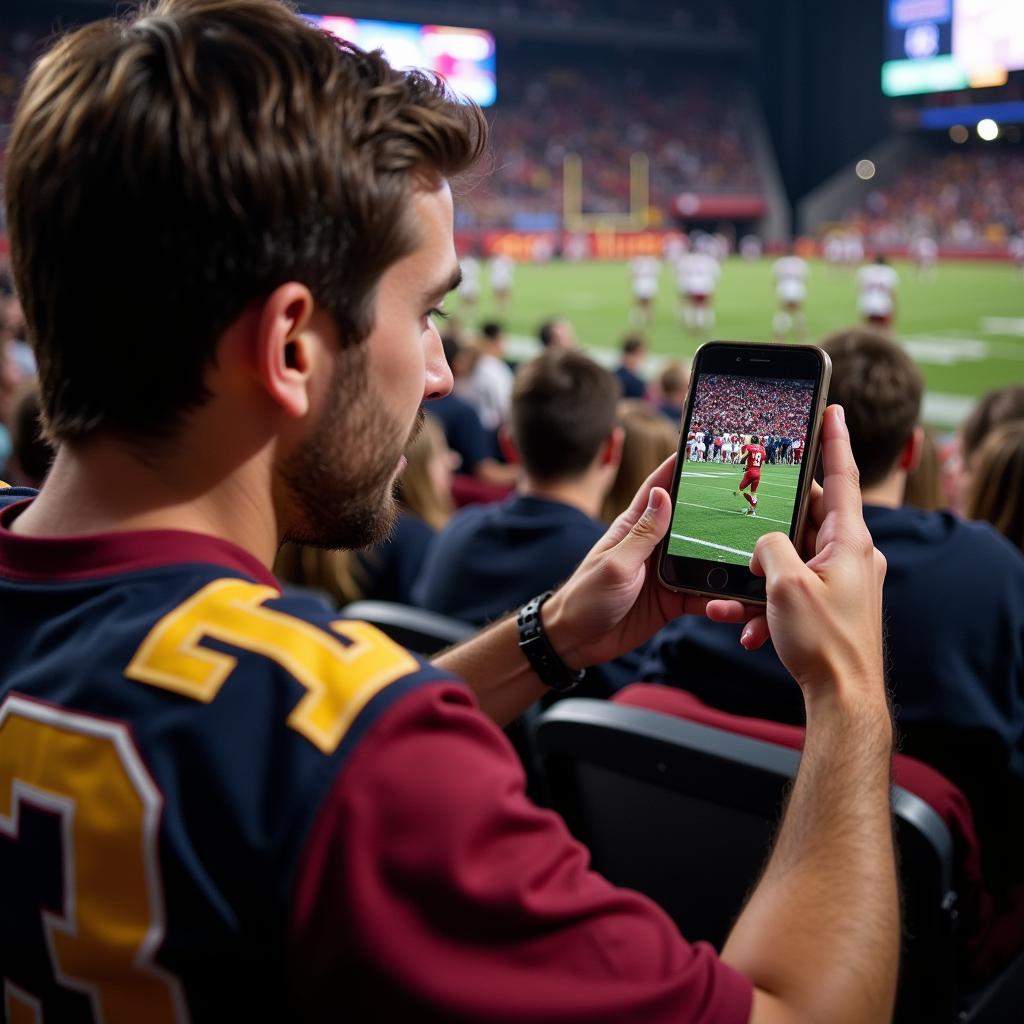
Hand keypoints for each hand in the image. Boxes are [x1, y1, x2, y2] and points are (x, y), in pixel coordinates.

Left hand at [542, 454, 755, 669]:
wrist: (577, 640)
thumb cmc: (586, 596)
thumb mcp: (616, 563)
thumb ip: (643, 534)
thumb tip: (663, 494)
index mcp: (633, 527)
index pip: (657, 489)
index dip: (677, 467)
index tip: (701, 446)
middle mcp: (653, 545)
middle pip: (691, 521)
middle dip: (718, 509)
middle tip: (750, 496)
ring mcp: (665, 571)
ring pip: (704, 558)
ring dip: (726, 556)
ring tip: (755, 550)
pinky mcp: (673, 599)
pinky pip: (703, 594)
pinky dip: (721, 597)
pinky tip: (739, 597)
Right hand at [738, 405, 886, 695]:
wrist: (841, 698)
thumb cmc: (823, 642)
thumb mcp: (785, 584)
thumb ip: (770, 546)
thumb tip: (765, 542)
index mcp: (850, 541)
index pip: (841, 477)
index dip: (834, 439)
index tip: (832, 409)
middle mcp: (850, 556)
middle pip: (806, 518)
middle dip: (768, 524)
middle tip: (746, 510)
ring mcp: (841, 580)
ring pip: (791, 558)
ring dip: (757, 574)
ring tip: (733, 596)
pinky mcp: (829, 604)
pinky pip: (791, 588)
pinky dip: (766, 600)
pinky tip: (745, 624)